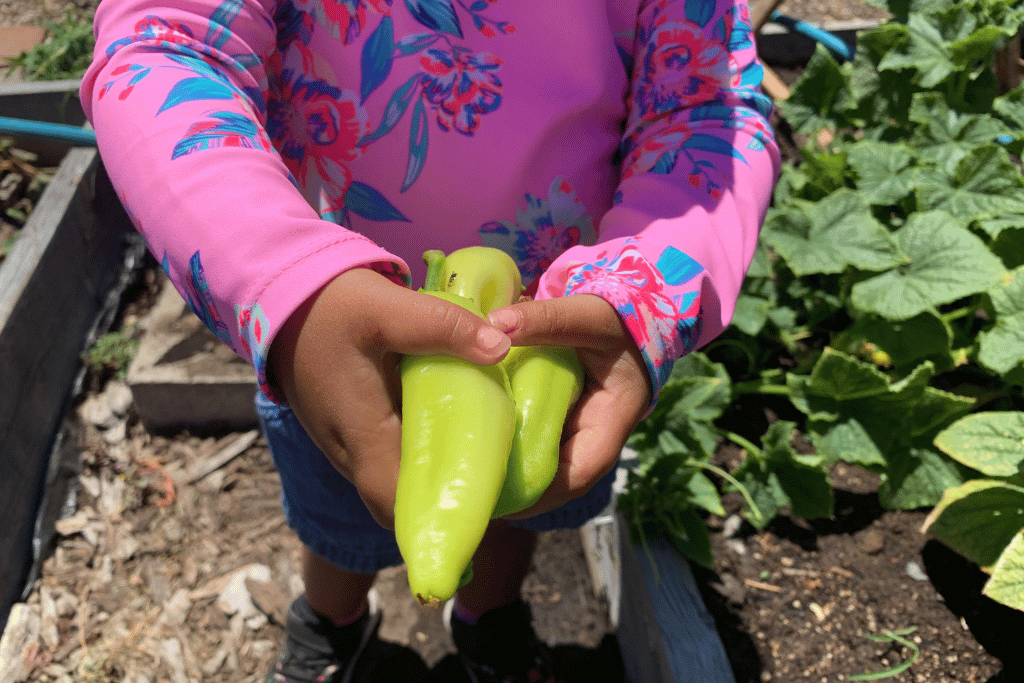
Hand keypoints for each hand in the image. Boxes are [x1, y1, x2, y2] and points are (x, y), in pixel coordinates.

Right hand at [267, 267, 511, 527]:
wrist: (286, 300)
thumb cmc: (330, 307)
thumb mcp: (386, 308)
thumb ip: (441, 326)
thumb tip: (500, 347)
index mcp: (362, 435)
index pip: (401, 507)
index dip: (443, 517)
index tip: (489, 506)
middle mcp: (352, 453)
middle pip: (404, 503)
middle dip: (450, 501)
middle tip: (502, 481)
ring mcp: (350, 446)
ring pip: (397, 483)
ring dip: (437, 479)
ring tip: (491, 460)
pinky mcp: (355, 432)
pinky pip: (393, 458)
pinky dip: (424, 453)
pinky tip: (459, 430)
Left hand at [486, 294, 651, 517]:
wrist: (627, 314)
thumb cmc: (616, 318)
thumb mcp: (587, 316)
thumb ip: (546, 319)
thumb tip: (494, 323)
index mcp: (612, 421)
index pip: (579, 474)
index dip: (540, 495)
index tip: (498, 500)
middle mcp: (595, 437)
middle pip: (555, 481)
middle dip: (516, 492)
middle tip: (468, 493)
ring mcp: (577, 432)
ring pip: (542, 465)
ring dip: (509, 473)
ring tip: (463, 476)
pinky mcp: (560, 422)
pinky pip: (534, 442)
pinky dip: (509, 445)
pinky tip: (473, 443)